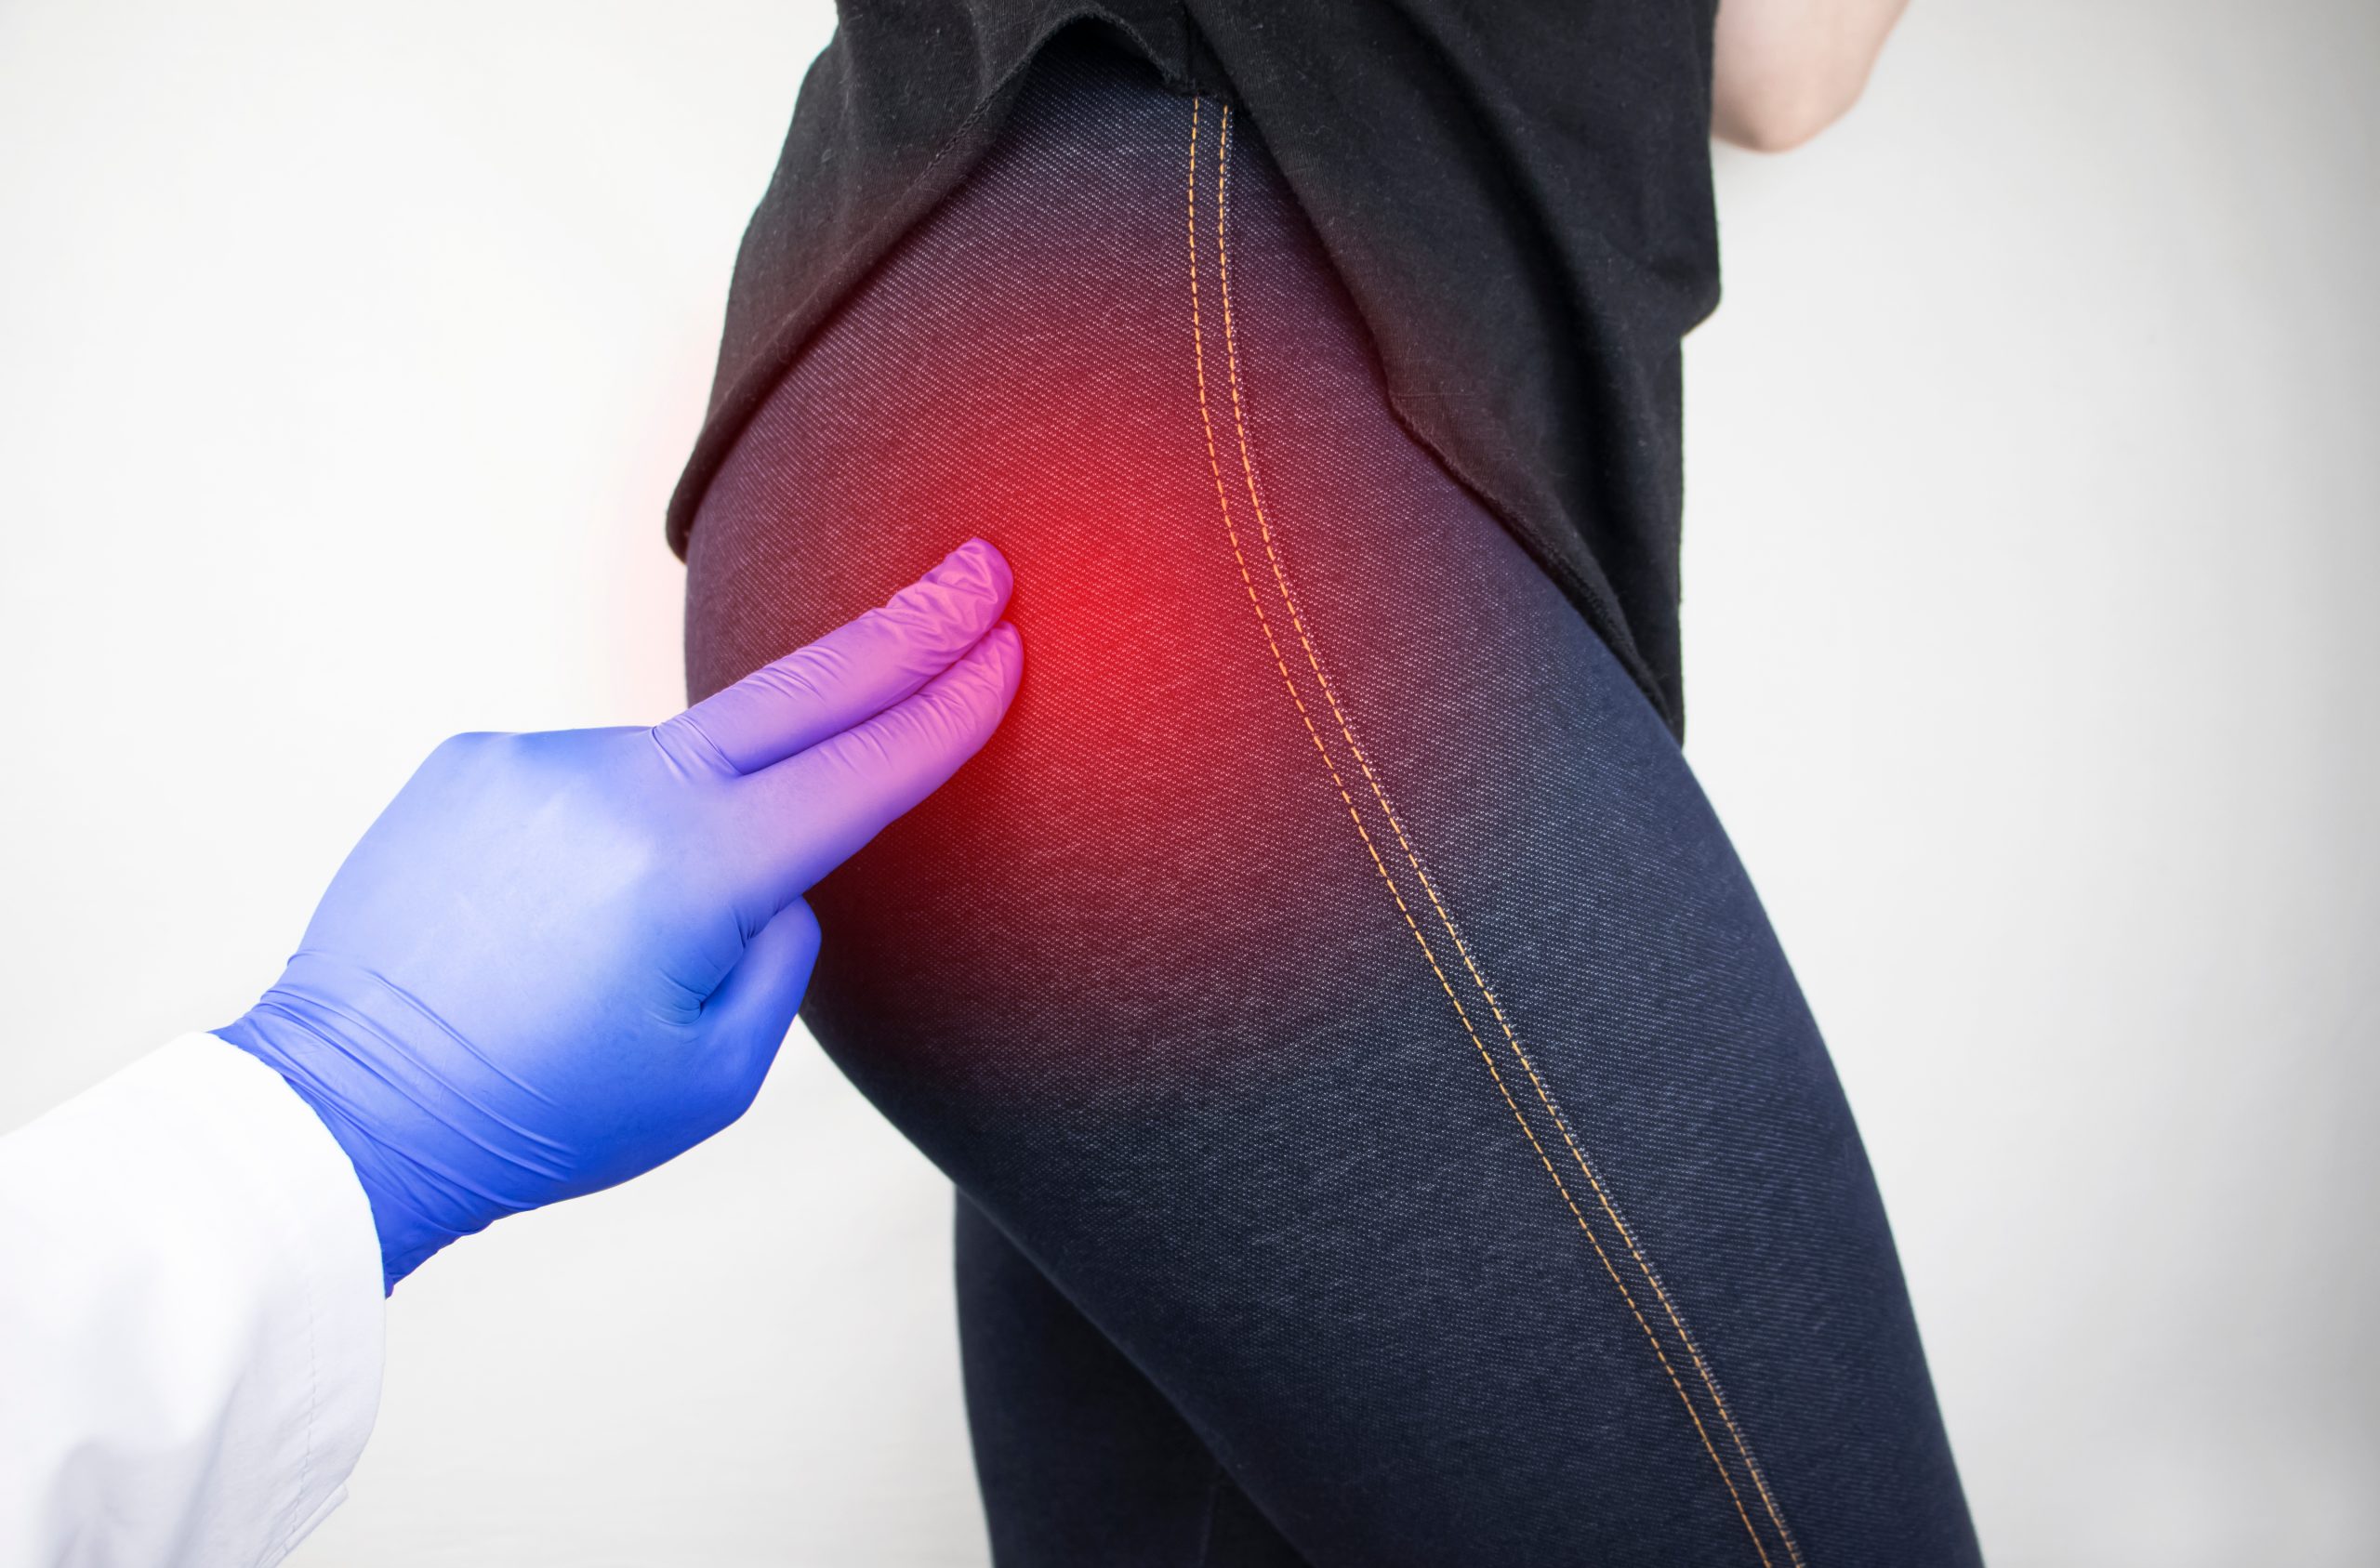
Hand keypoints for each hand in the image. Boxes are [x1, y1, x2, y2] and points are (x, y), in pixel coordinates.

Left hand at [220, 540, 1020, 1288]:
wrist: (349, 1110)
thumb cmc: (540, 1116)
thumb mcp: (715, 1075)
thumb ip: (783, 955)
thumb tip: (785, 880)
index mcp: (690, 875)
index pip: (856, 772)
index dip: (945, 709)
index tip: (1005, 648)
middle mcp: (617, 790)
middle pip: (798, 691)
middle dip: (903, 630)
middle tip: (977, 570)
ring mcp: (539, 761)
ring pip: (675, 766)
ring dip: (693, 820)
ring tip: (610, 946)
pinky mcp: (479, 758)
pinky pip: (589, 779)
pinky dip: (607, 829)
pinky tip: (555, 917)